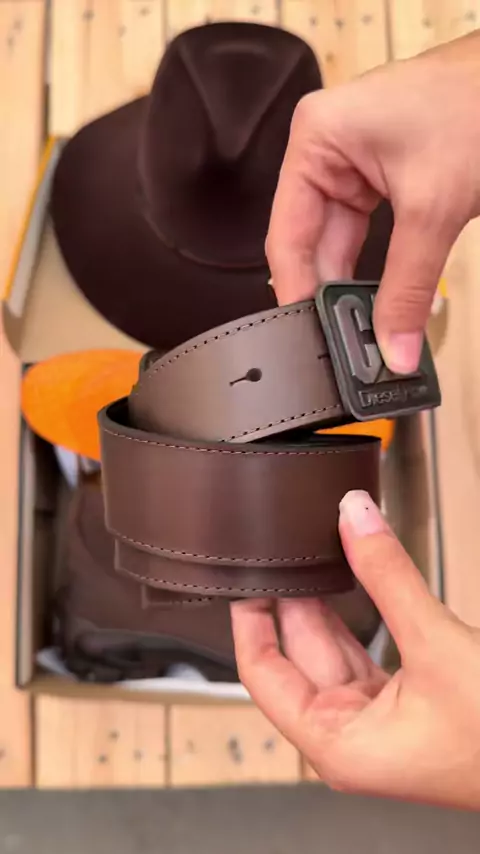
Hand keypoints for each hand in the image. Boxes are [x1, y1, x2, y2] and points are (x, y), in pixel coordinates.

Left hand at [231, 490, 479, 809]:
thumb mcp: (435, 645)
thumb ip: (388, 576)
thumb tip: (355, 517)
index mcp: (337, 746)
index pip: (264, 676)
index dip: (250, 622)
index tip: (246, 580)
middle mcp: (350, 740)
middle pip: (299, 659)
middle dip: (294, 603)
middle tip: (288, 552)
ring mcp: (378, 726)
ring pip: (334, 656)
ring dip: (328, 608)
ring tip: (317, 557)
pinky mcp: (405, 709)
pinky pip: (365, 659)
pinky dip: (360, 621)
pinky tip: (353, 586)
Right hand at [266, 32, 479, 372]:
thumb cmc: (476, 103)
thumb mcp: (433, 207)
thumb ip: (409, 286)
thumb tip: (394, 346)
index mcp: (318, 139)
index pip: (289, 234)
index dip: (298, 290)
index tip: (309, 335)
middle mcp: (327, 151)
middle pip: (313, 243)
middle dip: (333, 294)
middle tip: (343, 344)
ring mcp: (352, 164)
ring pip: (342, 244)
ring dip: (357, 285)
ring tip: (365, 329)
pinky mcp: (379, 177)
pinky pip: (368, 236)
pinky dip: (380, 268)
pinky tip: (383, 300)